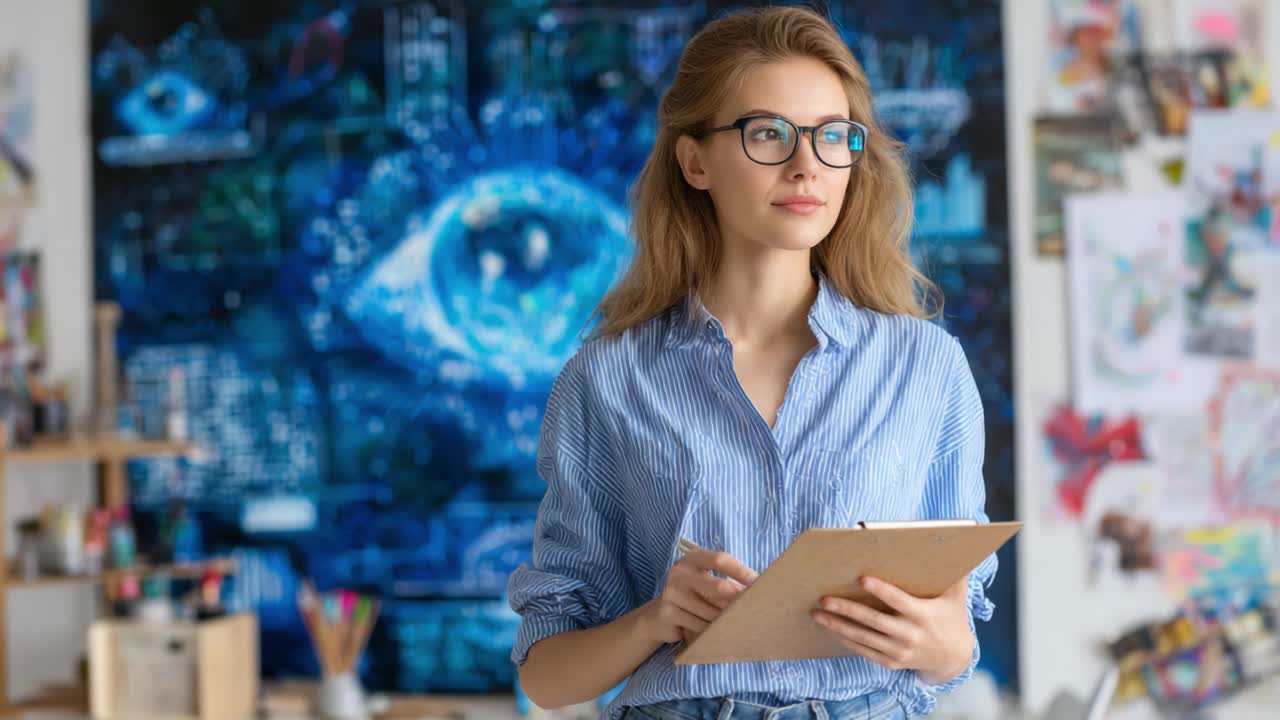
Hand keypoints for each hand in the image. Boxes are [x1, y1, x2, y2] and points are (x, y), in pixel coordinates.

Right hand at [638, 547, 757, 644]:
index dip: (741, 571)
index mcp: (692, 558)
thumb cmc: (694, 597)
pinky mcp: (668, 613)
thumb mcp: (708, 583)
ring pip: (710, 611)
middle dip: (737, 600)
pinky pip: (699, 626)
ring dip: (725, 620)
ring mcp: (671, 592)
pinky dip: (711, 631)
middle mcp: (679, 572)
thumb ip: (728, 582)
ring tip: (732, 623)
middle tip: (752, 608)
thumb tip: (759, 588)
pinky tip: (714, 632)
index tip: (759, 582)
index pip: (720, 559)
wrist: (659, 617)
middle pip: (717, 586)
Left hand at [810, 575, 972, 684]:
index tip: (862, 579)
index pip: (898, 601)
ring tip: (817, 613)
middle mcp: (910, 635)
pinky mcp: (890, 662)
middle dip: (847, 609)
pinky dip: (845, 640)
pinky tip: (830, 628)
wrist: (953, 658)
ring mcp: (899, 651)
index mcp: (923, 615)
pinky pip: (864, 651)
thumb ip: (954, 573)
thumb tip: (953, 543)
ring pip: (863, 638)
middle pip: (873, 621)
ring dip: (838, 626)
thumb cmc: (951, 618)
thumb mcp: (956, 596)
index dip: (881, 590)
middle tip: (824, 598)